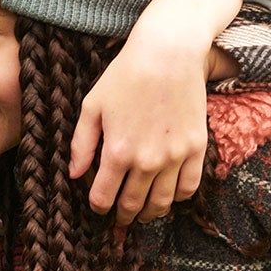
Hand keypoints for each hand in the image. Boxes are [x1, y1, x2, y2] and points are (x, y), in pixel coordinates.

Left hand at [70, 28, 207, 226]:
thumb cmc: (125, 75)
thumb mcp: (93, 106)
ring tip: (143, 213)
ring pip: (161, 203)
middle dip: (123, 215)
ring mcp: (175, 156)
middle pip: (133, 205)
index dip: (98, 206)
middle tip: (119, 217)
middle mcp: (147, 160)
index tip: (98, 205)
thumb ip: (82, 144)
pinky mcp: (196, 148)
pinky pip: (189, 187)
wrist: (168, 52)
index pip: (104, 197)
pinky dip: (177, 198)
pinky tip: (168, 195)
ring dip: (150, 213)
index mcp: (117, 151)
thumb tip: (74, 174)